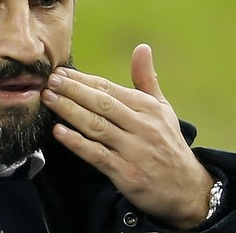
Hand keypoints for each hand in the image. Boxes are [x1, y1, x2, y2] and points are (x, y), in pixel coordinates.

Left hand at [41, 44, 213, 227]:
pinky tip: (59, 133)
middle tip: (49, 81)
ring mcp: (134, 150)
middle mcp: (142, 126)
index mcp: (148, 108)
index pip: (110, 89)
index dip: (84, 80)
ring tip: (48, 99)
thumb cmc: (169, 144)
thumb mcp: (163, 109)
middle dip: (73, 90)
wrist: (187, 188)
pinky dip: (77, 143)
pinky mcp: (126, 174)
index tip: (61, 72)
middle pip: (102, 104)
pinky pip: (98, 155)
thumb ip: (146, 79)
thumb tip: (142, 47)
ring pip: (97, 126)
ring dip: (70, 111)